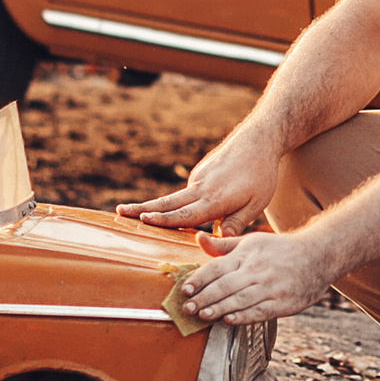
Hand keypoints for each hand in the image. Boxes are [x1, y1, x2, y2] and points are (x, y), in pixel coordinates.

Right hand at [117, 131, 280, 233]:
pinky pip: (186, 193)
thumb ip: (236, 223)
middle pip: (167, 203)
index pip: (184, 213)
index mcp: (214, 199)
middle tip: (118, 212)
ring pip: (173, 198)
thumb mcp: (256, 203)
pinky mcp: (200, 173)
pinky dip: (174, 203)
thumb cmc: (261, 174)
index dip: (163, 219)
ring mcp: (199, 179)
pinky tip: (171, 210)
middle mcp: (201, 188)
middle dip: (141, 208)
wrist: (258, 139)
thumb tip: (218, 241)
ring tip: (129, 212)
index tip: (142, 219)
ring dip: (152, 206)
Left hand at [179, 228, 329, 324]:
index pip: (217, 267)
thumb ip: (223, 246)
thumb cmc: (280, 249)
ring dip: (219, 309)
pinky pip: (259, 311)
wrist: (318, 255)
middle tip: (186, 308)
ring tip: (202, 316)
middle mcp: (256, 270)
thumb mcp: (252, 242)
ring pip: (239, 300)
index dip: (199, 279)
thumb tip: (198, 238)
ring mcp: (270, 287)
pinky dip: (242, 317)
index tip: (185, 290)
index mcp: (247, 254)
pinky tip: (228, 321)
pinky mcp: (282, 302)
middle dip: (203, 298)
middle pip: (225, 285)